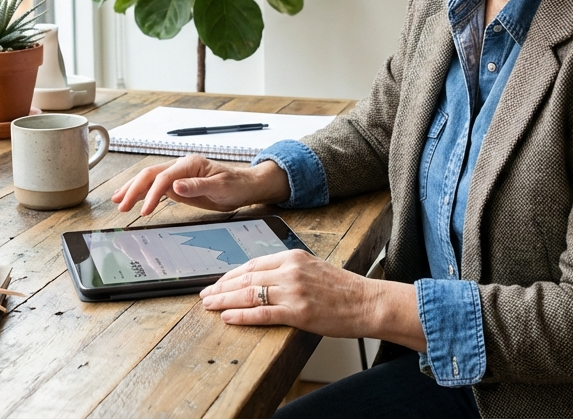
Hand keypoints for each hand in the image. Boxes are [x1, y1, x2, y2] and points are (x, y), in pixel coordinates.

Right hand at [110, 155, 289, 214]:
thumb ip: (197, 186)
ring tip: (118, 200)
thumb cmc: (235, 185)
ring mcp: (178, 175)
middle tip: (121, 205)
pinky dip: (143, 193)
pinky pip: (156, 187)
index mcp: (190, 164)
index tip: (145, 211)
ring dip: (133, 189)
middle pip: (150, 175)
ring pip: (149, 179)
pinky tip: (133, 199)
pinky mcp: (178, 184)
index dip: (152, 194)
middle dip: (133, 189)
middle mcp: (181, 166)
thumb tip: (176, 186)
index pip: (164, 178)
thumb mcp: (220, 187)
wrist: (244, 186)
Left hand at [198, 250, 426, 350]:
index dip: (231, 274)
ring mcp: (294, 291)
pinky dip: (242, 315)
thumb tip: (263, 278)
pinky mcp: (298, 312)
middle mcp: (291, 270)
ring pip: (249, 294)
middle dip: (221, 287)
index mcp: (294, 256)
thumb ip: (289, 270)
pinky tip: (227, 317)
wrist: (368, 302)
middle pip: (246, 278)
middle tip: (204, 294)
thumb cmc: (344, 289)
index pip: (253, 264)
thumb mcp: (314, 268)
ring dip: (224, 300)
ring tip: (209, 305)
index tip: (217, 282)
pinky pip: (262, 313)